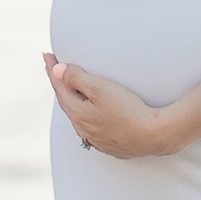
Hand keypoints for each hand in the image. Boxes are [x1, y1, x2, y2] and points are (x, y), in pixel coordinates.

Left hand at [45, 55, 179, 158]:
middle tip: (55, 69)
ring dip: (73, 101)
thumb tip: (57, 71)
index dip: (52, 70)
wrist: (153, 136)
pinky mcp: (111, 144)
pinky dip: (88, 115)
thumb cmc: (128, 110)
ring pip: (79, 116)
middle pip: (67, 102)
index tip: (47, 55)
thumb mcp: (100, 88)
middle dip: (60, 84)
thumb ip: (76, 78)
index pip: (59, 87)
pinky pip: (93, 127)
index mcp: (77, 113)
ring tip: (71, 90)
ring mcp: (97, 139)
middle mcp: (83, 129)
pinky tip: (93, 114)